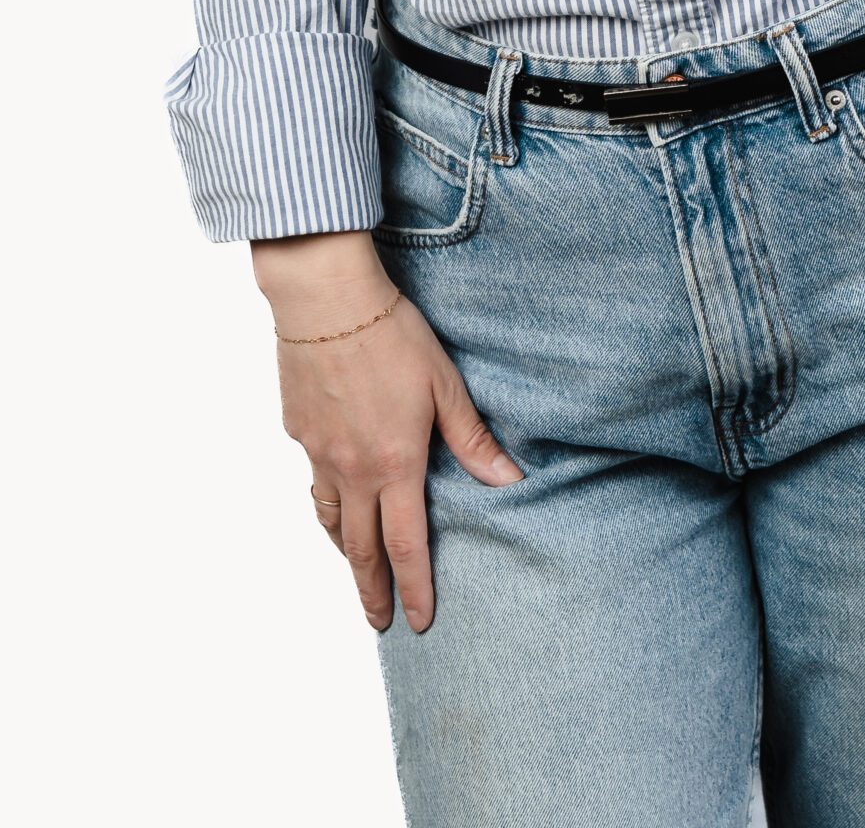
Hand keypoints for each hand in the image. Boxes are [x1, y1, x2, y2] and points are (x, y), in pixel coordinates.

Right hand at [261, 244, 524, 633]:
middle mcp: (352, 469)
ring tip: (357, 571)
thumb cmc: (392, 334)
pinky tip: (335, 499)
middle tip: (379, 621)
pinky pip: (314, 479)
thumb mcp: (444, 383)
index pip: (406, 544)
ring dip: (345, 553)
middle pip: (360, 549)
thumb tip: (508, 480)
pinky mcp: (298, 430)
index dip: (414, 587)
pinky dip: (327, 502)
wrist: (325, 301)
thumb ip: (471, 438)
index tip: (417, 621)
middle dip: (372, 590)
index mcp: (394, 462)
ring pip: (331, 519)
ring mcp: (319, 453)